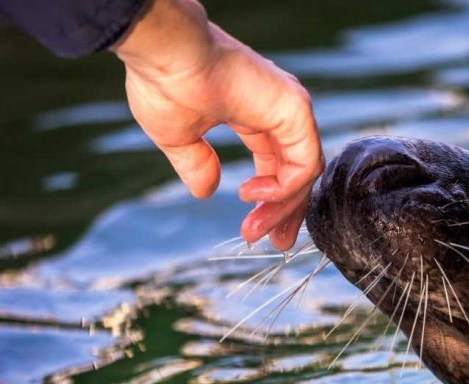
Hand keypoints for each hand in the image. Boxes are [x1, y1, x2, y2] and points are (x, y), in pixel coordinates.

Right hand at [111, 0, 322, 249]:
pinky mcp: (296, 110)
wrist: (165, 54)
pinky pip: (304, 165)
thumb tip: (207, 191)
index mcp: (255, 113)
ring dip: (281, 208)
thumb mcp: (178, 138)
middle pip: (296, 173)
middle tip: (273, 244)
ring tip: (252, 229)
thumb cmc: (164, 84)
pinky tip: (254, 195)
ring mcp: (291, 109)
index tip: (253, 230)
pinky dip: (284, 188)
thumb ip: (197, 164)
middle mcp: (280, 111)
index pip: (277, 165)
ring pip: (303, 173)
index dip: (270, 201)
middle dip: (285, 213)